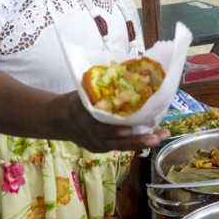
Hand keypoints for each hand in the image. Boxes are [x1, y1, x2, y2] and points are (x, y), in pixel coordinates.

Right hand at [51, 91, 170, 152]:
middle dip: (136, 140)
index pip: (98, 125)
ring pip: (119, 146)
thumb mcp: (85, 91)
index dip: (112, 129)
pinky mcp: (100, 148)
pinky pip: (119, 147)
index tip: (128, 128)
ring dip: (141, 142)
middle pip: (114, 140)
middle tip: (155, 137)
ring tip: (159, 138)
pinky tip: (153, 137)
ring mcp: (95, 143)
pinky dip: (136, 143)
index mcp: (84, 116)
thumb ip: (101, 87)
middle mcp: (90, 133)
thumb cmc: (77, 100)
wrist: (59, 119)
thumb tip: (127, 70)